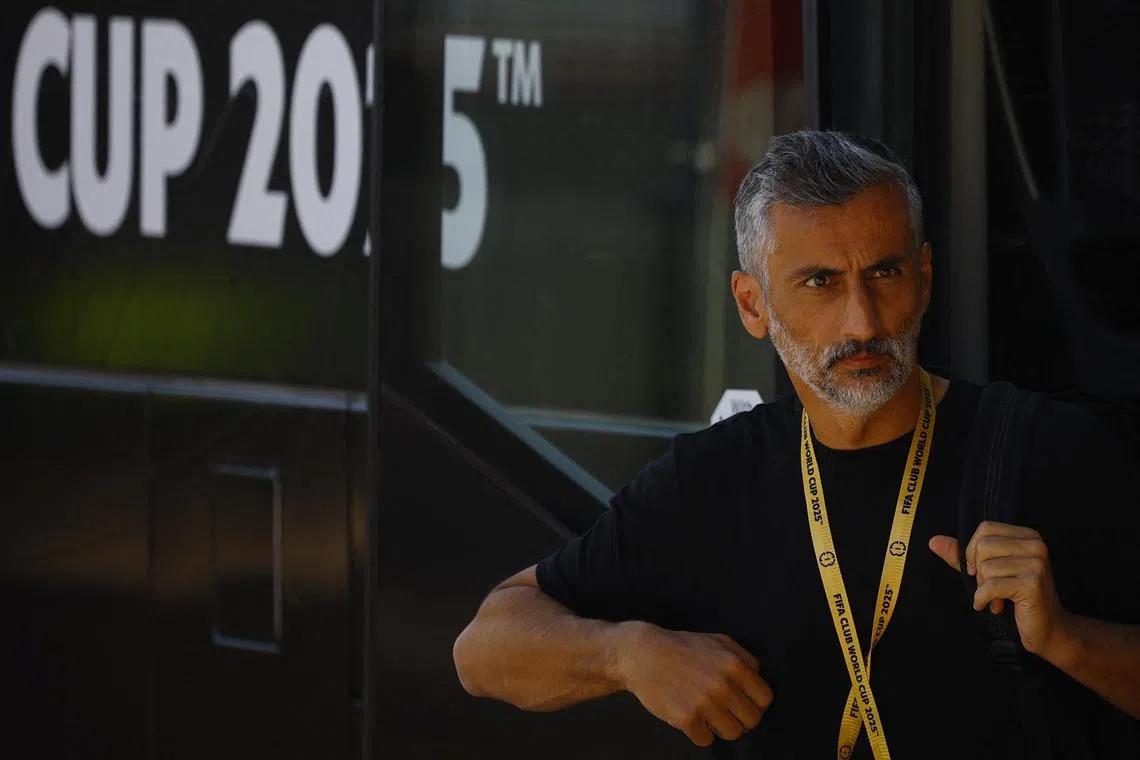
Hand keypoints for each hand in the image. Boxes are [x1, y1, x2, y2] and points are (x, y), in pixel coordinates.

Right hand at [615, 622, 772, 746]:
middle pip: (752, 720)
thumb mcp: (718, 641)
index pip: (765, 699)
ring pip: (732, 733)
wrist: (642, 654)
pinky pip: (706, 740)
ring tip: (707, 714)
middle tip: (723, 710)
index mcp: (735, 665)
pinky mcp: (686, 718)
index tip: (741, 703)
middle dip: (739, 717)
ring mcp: (705, 703)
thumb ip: (744, 657)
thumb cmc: (681, 647)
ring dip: (720, 727)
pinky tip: (689, 716)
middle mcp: (723, 685)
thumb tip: (757, 677)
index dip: (754, 703)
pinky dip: (698, 732)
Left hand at [929, 522, 1076, 662]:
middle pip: (983, 547)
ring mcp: (1036, 563)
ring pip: (986, 567)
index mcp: (1027, 536)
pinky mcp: (1032, 584)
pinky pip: (990, 586)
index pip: (985, 528)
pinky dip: (984, 599)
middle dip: (978, 572)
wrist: (1049, 629)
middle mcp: (1035, 545)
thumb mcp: (988, 572)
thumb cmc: (1017, 598)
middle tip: (989, 588)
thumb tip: (933, 541)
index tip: (977, 570)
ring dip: (984, 588)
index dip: (973, 550)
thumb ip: (961, 556)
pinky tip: (996, 607)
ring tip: (997, 599)